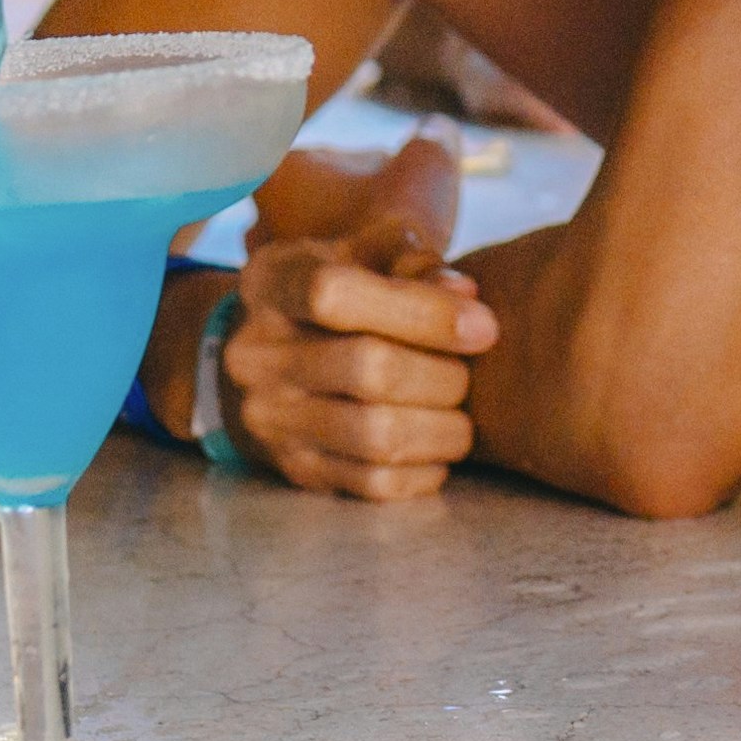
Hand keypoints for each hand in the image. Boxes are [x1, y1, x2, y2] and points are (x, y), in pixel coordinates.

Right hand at [215, 133, 491, 503]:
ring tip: (461, 416)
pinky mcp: (295, 469)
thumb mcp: (360, 256)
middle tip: (468, 373)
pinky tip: (436, 448)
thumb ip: (412, 262)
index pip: (335, 294)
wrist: (268, 361)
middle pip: (368, 369)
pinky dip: (423, 470)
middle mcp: (257, 354)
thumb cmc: (336, 297)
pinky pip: (374, 483)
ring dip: (442, 430)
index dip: (422, 311)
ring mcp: (270, 418)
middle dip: (443, 375)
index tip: (482, 326)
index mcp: (272, 283)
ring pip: (376, 434)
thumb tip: (465, 296)